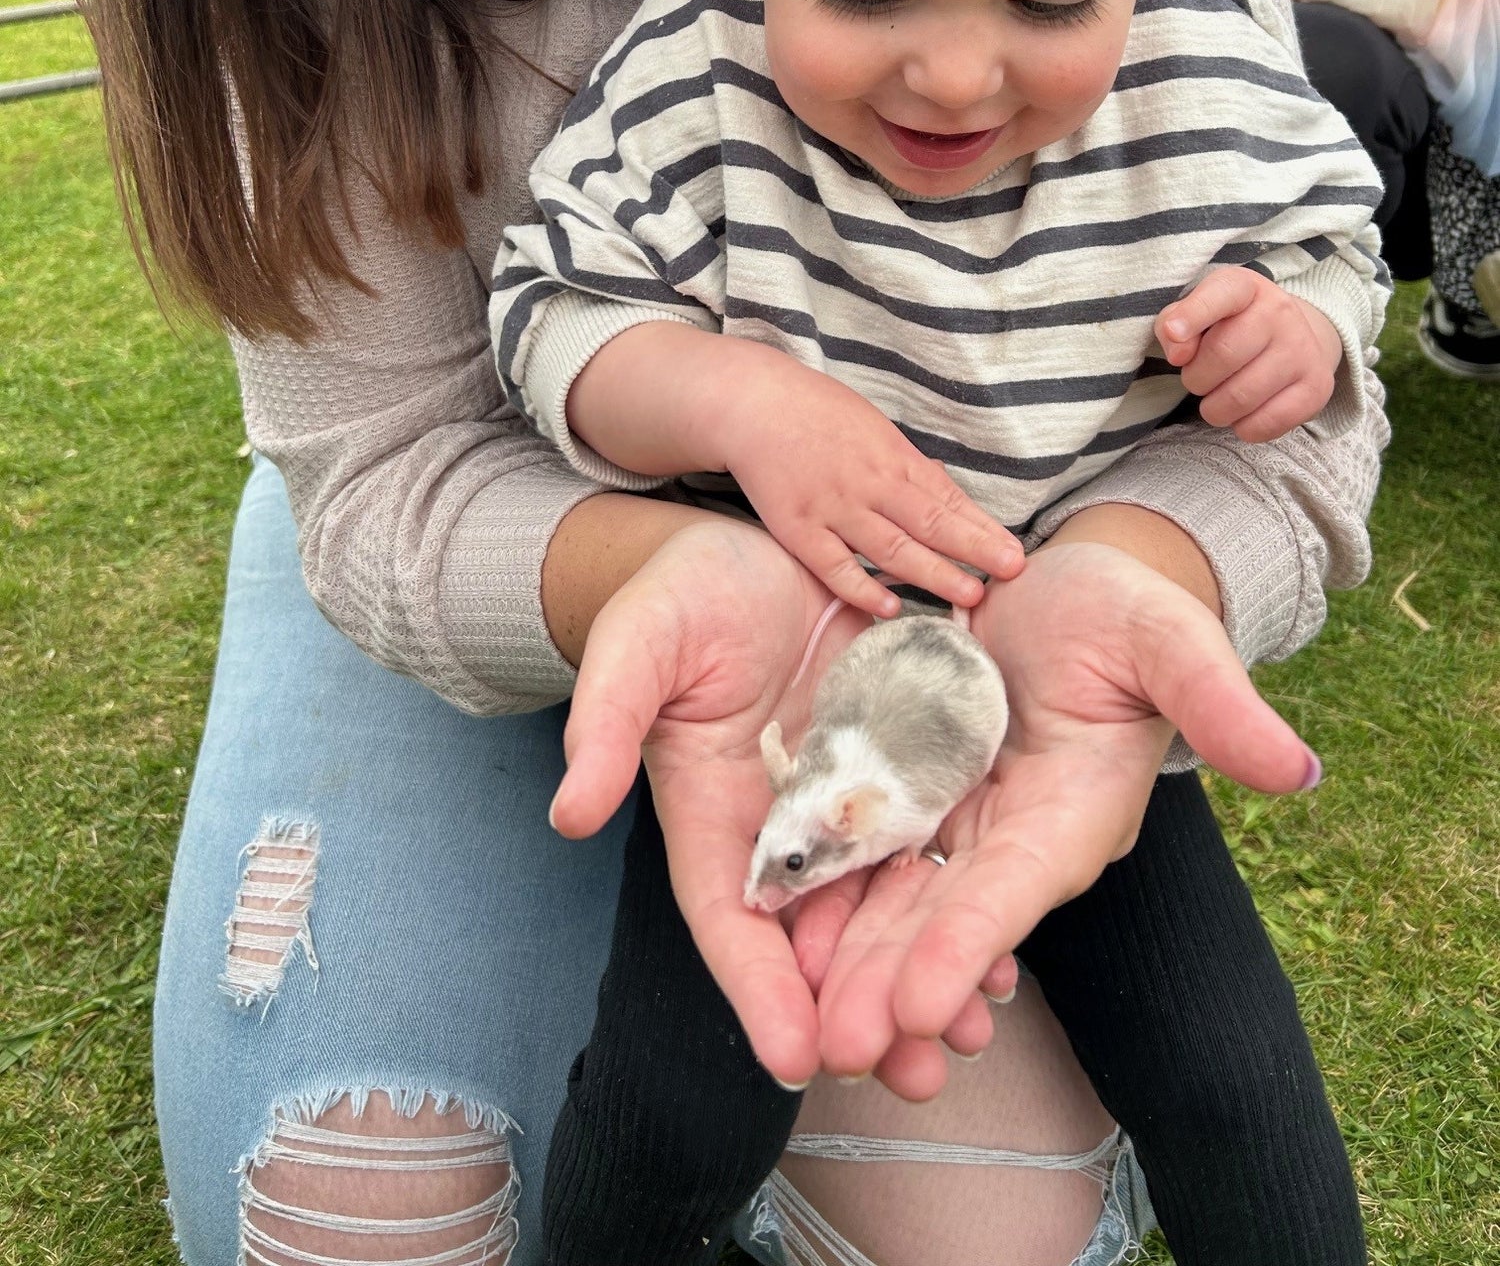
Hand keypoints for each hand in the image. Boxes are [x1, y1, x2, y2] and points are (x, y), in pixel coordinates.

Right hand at [549, 516, 992, 1089]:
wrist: (756, 542)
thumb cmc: (682, 592)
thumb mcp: (640, 645)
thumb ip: (606, 722)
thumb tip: (568, 813)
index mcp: (712, 809)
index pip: (731, 914)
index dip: (757, 986)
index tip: (796, 1057)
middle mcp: (784, 821)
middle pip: (818, 935)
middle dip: (857, 1010)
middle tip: (906, 1076)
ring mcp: (848, 794)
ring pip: (885, 902)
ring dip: (922, 971)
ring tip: (967, 1034)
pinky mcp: (903, 759)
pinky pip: (935, 838)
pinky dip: (962, 895)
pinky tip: (1003, 940)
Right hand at [723, 348, 1022, 614]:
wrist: (754, 405)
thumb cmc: (817, 414)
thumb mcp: (874, 428)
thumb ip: (906, 465)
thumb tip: (945, 487)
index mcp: (892, 458)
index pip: (947, 499)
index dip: (982, 527)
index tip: (1013, 552)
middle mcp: (869, 484)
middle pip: (930, 522)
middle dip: (973, 550)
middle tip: (1009, 573)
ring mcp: (834, 508)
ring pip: (891, 548)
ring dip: (933, 573)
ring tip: (968, 595)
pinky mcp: (798, 529)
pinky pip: (835, 566)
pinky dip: (862, 587)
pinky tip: (890, 606)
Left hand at [797, 541, 1318, 1080]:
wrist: (1055, 583)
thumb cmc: (1123, 610)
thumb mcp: (1167, 637)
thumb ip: (1217, 698)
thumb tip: (1300, 768)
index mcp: (1074, 813)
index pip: (1018, 888)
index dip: (973, 944)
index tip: (928, 1004)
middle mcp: (1010, 835)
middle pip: (944, 919)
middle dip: (894, 986)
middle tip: (843, 1049)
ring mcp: (953, 818)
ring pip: (893, 902)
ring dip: (849, 963)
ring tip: (802, 1023)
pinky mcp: (904, 790)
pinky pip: (857, 850)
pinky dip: (822, 895)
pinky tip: (776, 932)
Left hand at [1156, 266, 1342, 441]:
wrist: (1293, 338)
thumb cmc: (1230, 326)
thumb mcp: (1197, 312)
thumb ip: (1172, 324)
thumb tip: (1178, 353)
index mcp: (1246, 287)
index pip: (1221, 294)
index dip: (1192, 315)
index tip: (1173, 333)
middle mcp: (1280, 312)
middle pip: (1223, 355)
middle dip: (1196, 378)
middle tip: (1198, 380)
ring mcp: (1302, 350)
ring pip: (1240, 397)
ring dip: (1214, 409)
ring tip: (1217, 399)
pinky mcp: (1316, 388)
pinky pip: (1265, 424)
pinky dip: (1243, 428)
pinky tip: (1243, 414)